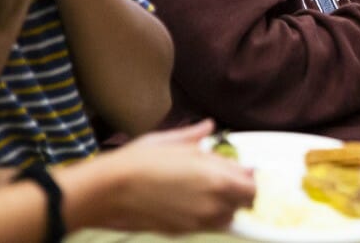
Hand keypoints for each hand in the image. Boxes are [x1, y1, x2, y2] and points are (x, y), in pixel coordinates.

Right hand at [79, 119, 255, 232]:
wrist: (108, 191)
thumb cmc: (138, 162)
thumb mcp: (171, 140)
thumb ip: (196, 136)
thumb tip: (209, 127)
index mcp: (217, 178)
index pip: (252, 183)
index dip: (248, 175)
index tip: (241, 168)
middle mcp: (212, 203)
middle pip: (245, 203)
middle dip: (240, 191)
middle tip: (226, 179)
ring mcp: (197, 220)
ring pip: (228, 217)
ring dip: (225, 205)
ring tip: (207, 191)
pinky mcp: (181, 232)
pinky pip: (208, 226)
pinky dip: (208, 216)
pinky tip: (191, 202)